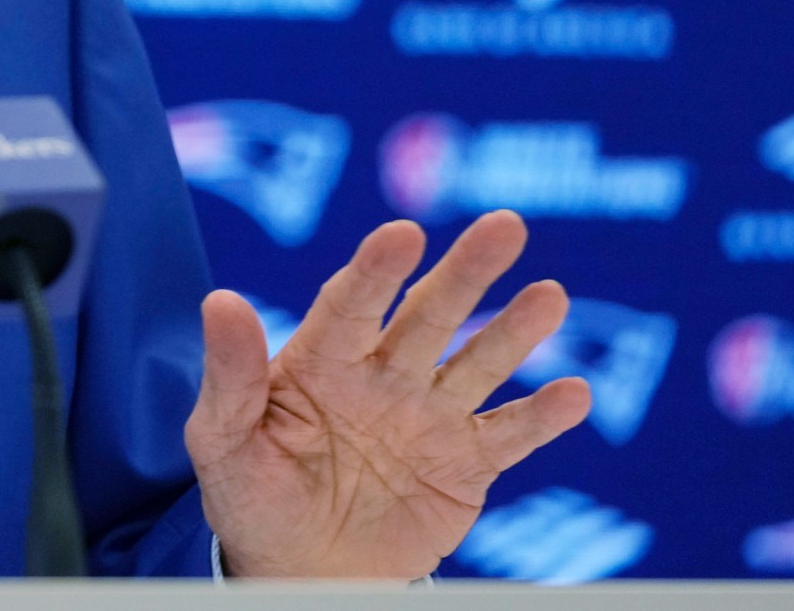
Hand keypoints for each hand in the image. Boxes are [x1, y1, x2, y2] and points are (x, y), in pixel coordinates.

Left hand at [185, 210, 591, 578]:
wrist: (298, 568)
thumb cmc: (250, 494)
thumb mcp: (222, 439)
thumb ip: (231, 375)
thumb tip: (219, 300)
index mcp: (322, 360)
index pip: (352, 303)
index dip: (378, 269)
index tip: (404, 233)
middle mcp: (383, 376)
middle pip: (429, 314)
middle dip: (466, 271)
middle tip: (504, 225)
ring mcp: (428, 416)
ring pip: (479, 362)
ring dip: (515, 330)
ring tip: (550, 295)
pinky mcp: (464, 465)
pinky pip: (508, 435)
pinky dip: (542, 416)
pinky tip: (574, 393)